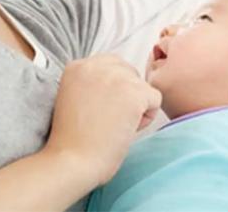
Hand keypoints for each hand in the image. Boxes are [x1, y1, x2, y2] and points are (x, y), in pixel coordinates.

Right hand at [42, 54, 160, 185]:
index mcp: (77, 66)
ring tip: (114, 127)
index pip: (111, 66)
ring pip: (143, 87)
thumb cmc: (73, 141)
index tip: (100, 110)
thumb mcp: (74, 98)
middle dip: (126, 95)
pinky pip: (155, 99)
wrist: (72, 162)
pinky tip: (126, 130)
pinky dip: (147, 118)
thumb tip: (120, 86)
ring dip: (136, 107)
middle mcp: (95, 65)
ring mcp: (116, 77)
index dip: (113, 91)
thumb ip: (92, 84)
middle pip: (129, 72)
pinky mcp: (134, 92)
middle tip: (108, 120)